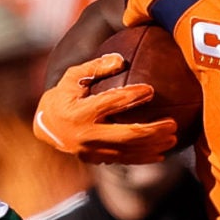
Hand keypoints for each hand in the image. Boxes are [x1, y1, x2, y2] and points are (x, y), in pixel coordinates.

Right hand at [32, 54, 179, 166]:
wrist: (46, 129)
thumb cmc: (62, 97)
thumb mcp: (72, 77)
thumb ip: (96, 68)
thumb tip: (121, 59)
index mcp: (80, 112)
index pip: (110, 103)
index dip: (131, 96)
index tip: (151, 89)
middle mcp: (86, 135)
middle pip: (125, 135)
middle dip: (151, 131)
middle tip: (173, 124)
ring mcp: (91, 151)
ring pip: (128, 151)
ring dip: (153, 146)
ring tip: (174, 138)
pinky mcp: (96, 160)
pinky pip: (124, 160)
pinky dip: (143, 158)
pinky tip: (161, 154)